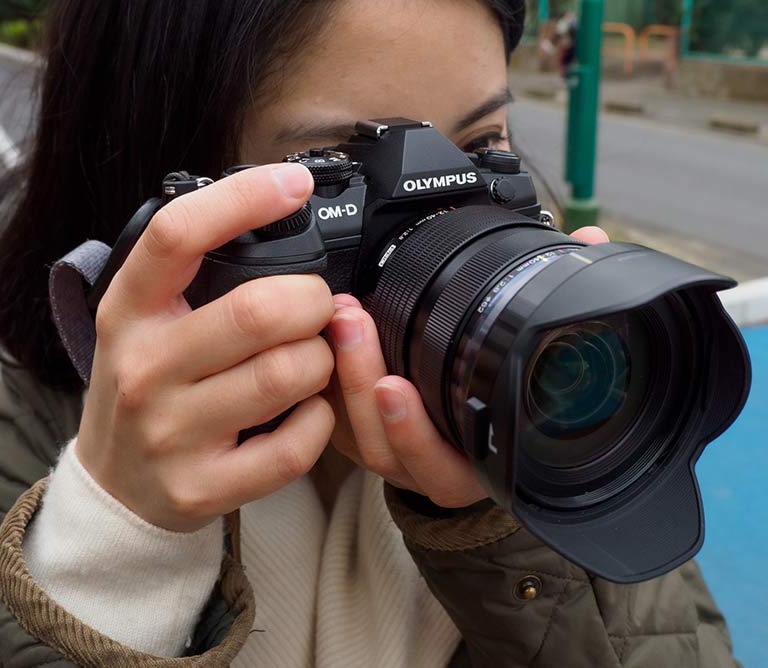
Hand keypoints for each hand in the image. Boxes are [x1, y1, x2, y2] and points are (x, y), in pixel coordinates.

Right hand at [77, 163, 336, 532]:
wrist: (113, 486)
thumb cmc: (144, 387)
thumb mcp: (140, 320)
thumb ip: (190, 272)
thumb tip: (273, 206)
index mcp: (127, 311)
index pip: (177, 235)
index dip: (244, 199)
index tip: (293, 184)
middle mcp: (143, 368)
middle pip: (259, 311)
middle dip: (313, 300)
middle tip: (315, 306)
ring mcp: (170, 432)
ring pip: (288, 374)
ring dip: (322, 359)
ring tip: (309, 358)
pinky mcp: (203, 486)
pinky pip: (296, 445)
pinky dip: (319, 420)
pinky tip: (305, 410)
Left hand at [323, 226, 610, 507]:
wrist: (476, 441)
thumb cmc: (510, 392)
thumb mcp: (538, 353)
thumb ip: (562, 297)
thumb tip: (591, 244)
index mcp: (473, 466)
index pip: (442, 466)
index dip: (415, 433)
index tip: (397, 385)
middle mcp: (427, 469)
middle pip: (383, 445)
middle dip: (363, 381)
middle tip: (353, 322)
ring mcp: (390, 457)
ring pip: (353, 435)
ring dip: (341, 373)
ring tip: (339, 318)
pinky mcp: (358, 438)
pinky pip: (332, 422)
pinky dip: (326, 380)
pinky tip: (320, 334)